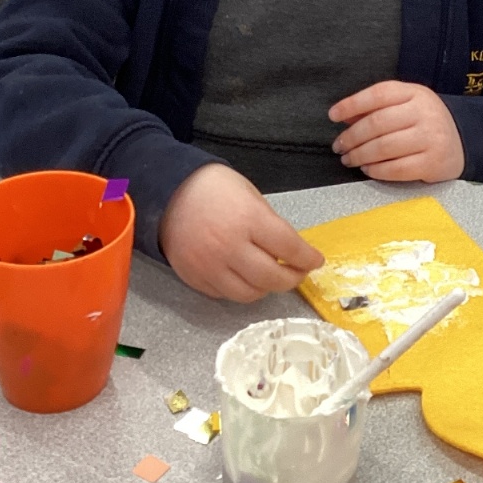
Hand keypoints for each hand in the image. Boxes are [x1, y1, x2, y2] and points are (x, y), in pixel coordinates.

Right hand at [159, 163, 323, 302]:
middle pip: (273, 279)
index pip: (290, 249)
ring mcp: (210, 266)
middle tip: (298, 272)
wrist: (167, 192)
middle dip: (292, 278)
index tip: (315, 261)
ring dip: (266, 287)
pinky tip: (244, 276)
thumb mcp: (250, 195)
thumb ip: (270, 224)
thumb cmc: (213, 188)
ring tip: (271, 275)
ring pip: (250, 294)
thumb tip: (290, 251)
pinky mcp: (194, 277)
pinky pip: (225, 294)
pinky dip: (240, 288)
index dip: (308, 259)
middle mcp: (230, 247)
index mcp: (249, 219)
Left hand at [329, 81, 465, 182]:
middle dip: (351, 137)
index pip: (379, 94)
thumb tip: (344, 117)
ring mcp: (430, 139)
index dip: (352, 104)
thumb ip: (377, 107)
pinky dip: (376, 170)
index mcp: (415, 93)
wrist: (464, 141)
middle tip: (339, 146)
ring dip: (359, 155)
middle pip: (377, 123)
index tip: (333, 115)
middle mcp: (424, 113)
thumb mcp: (406, 104)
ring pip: (384, 148)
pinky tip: (367, 168)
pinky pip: (396, 169)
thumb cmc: (426, 121)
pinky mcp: (432, 163)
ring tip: (349, 159)